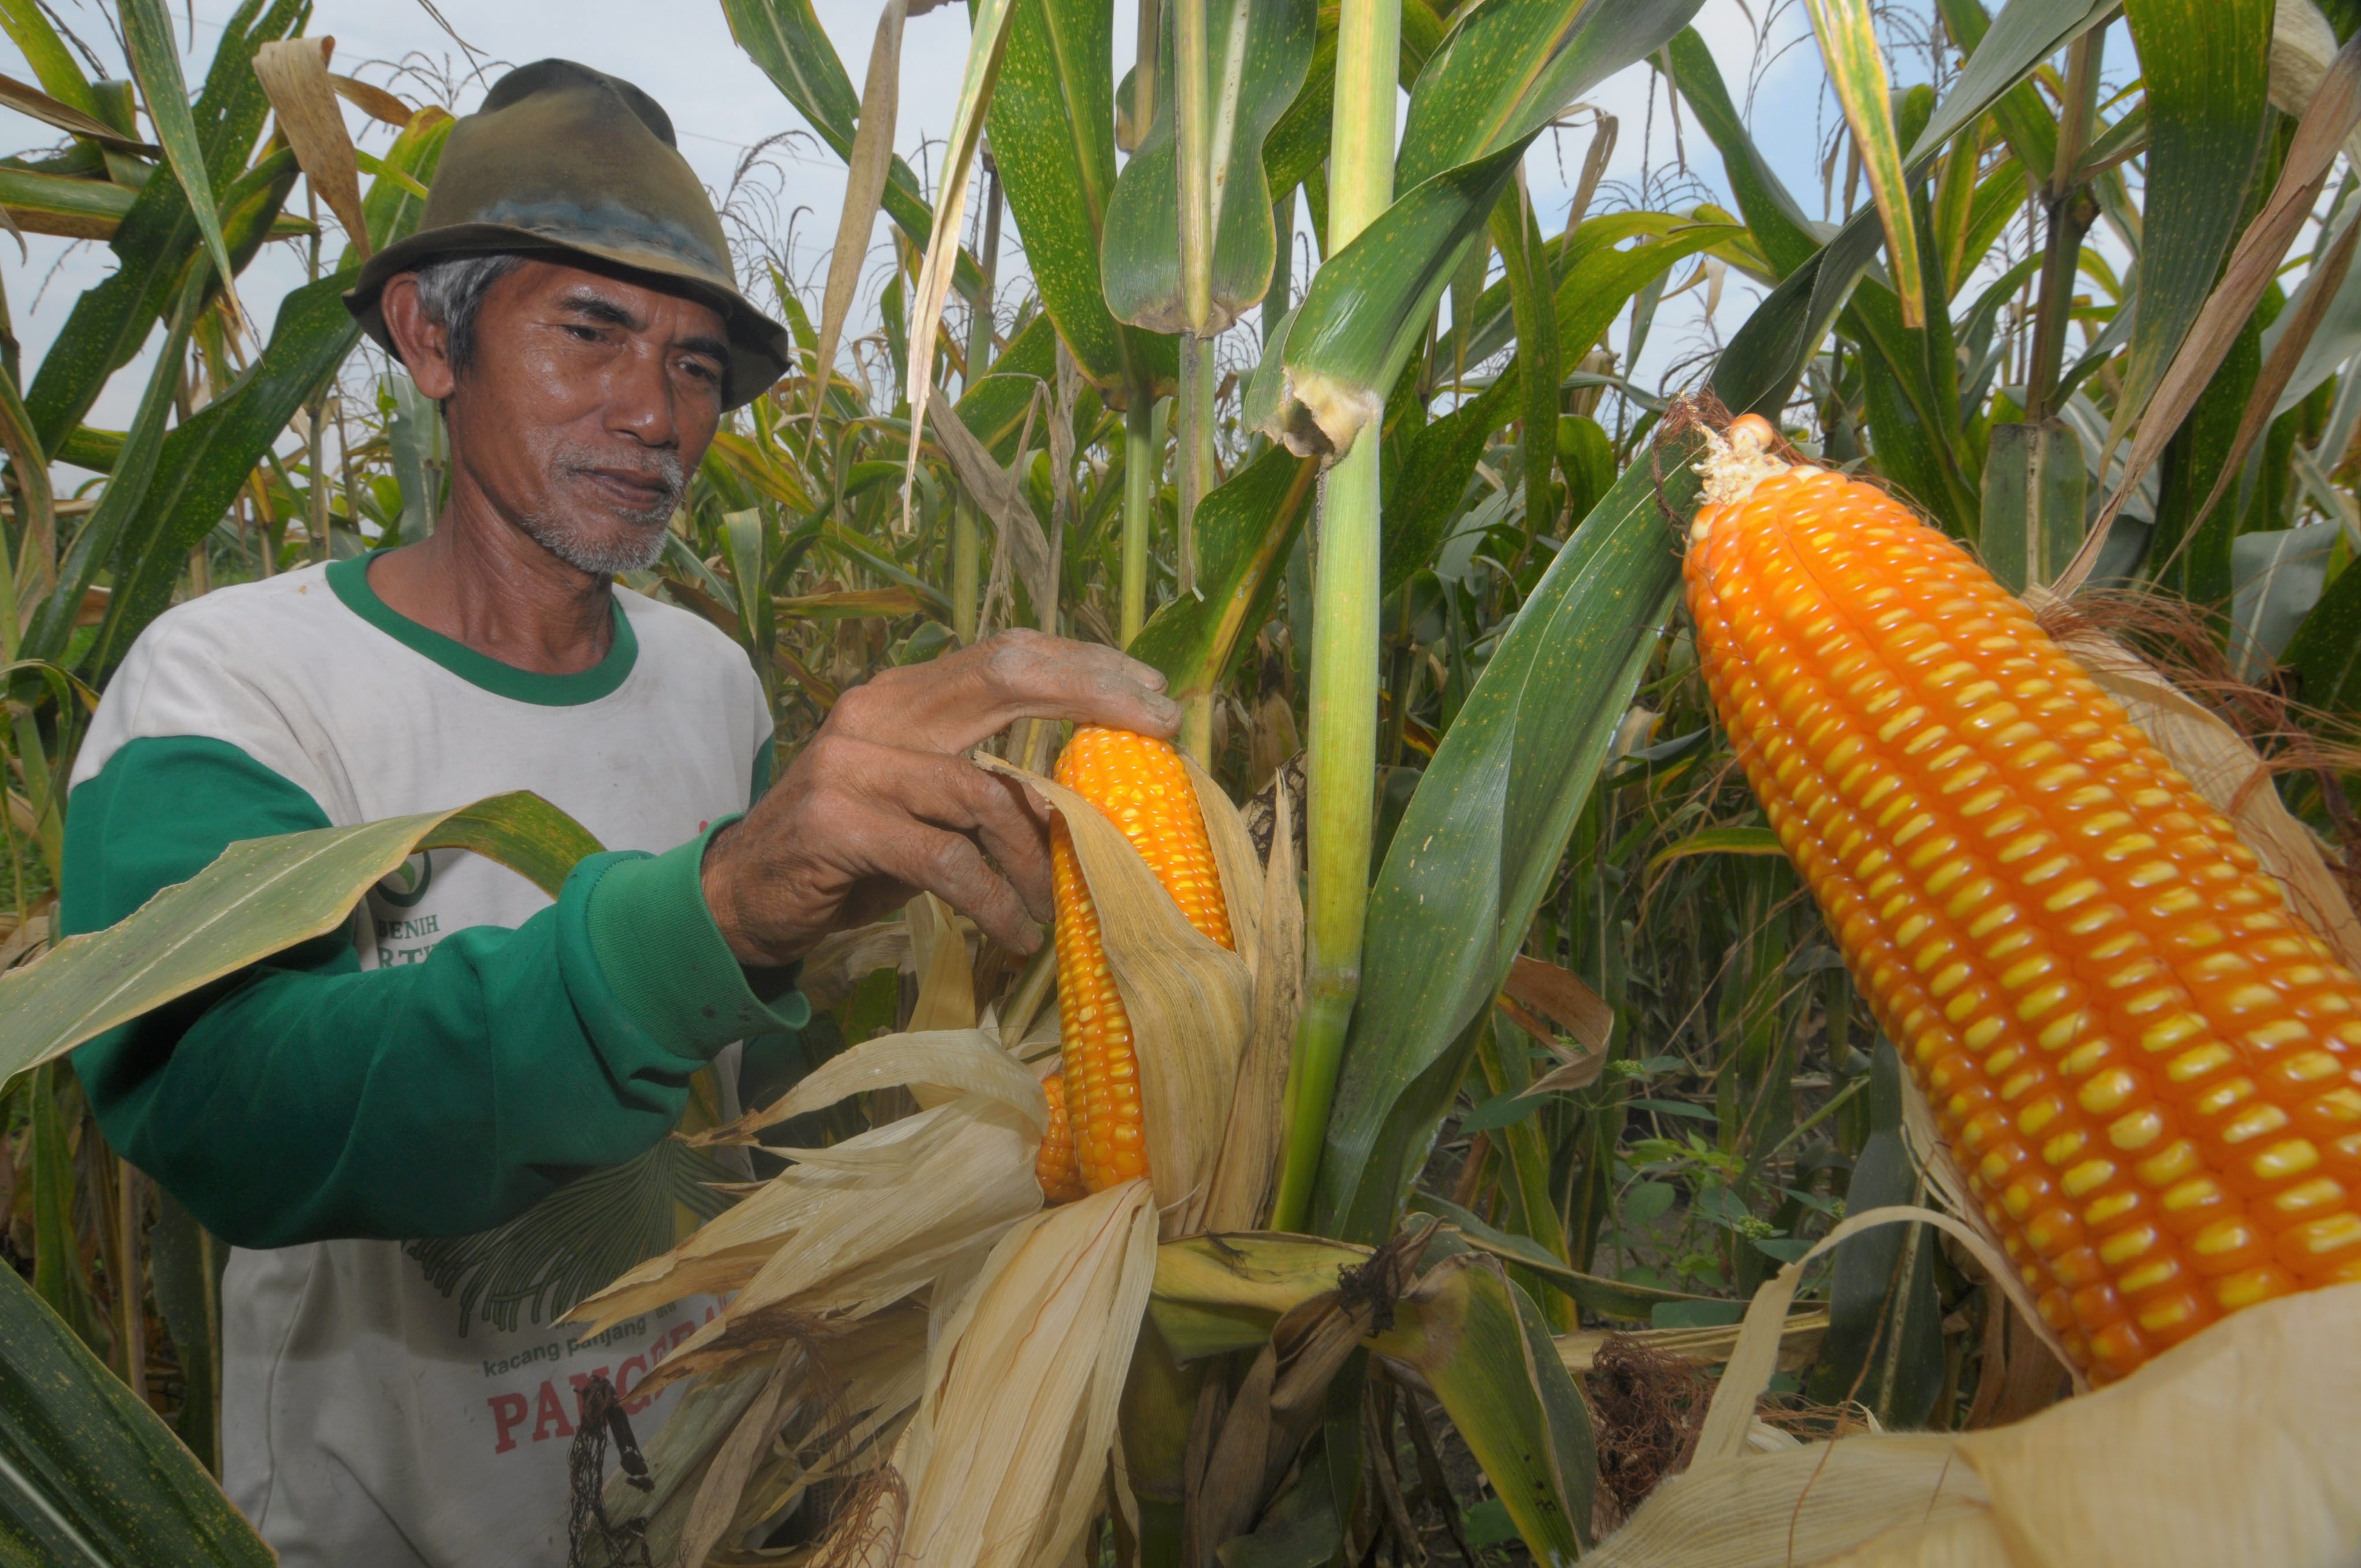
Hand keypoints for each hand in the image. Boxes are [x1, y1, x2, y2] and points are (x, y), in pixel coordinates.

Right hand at [700, 629, 1181, 965]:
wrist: (738, 898)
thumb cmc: (846, 855)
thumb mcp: (921, 804)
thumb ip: (985, 784)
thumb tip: (1078, 797)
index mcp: (903, 696)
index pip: (1005, 655)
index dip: (1084, 664)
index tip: (1153, 689)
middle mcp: (877, 711)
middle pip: (1004, 679)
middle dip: (1093, 696)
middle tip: (1158, 730)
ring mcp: (852, 762)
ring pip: (983, 794)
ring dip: (1037, 855)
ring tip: (1060, 903)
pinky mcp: (837, 821)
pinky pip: (944, 860)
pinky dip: (992, 900)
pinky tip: (1016, 932)